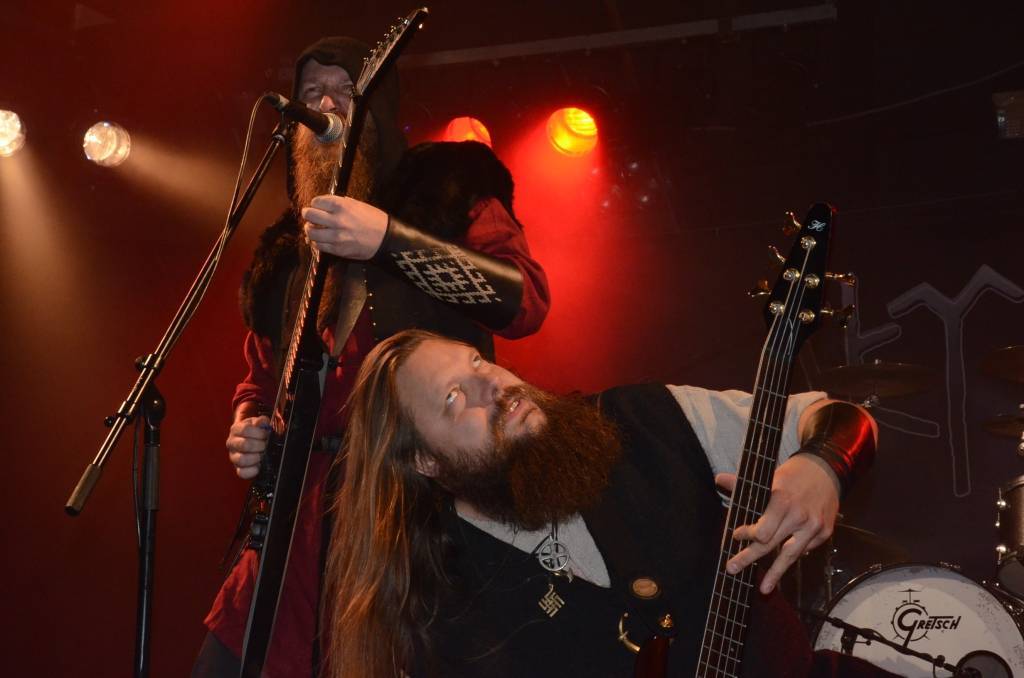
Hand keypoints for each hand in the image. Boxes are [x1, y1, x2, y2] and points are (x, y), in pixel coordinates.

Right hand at [226, 415, 270, 479]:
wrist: (252, 441)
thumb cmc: (256, 431)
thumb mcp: (259, 423)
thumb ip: (262, 421)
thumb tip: (262, 423)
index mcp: (236, 429)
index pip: (245, 430)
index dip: (259, 433)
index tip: (266, 435)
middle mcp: (232, 443)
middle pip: (244, 445)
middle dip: (259, 445)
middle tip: (265, 445)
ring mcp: (234, 457)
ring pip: (242, 460)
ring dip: (256, 458)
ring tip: (262, 455)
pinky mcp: (238, 469)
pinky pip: (242, 473)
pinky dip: (253, 471)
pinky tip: (259, 465)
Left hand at [301, 195, 388, 259]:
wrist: (385, 239)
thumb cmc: (374, 220)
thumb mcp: (358, 205)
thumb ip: (340, 204)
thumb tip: (325, 205)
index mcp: (342, 206)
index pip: (316, 202)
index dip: (315, 203)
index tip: (316, 205)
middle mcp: (336, 220)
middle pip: (310, 215)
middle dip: (307, 214)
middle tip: (308, 215)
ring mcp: (336, 236)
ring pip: (311, 232)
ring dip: (310, 229)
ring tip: (312, 228)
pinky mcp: (338, 250)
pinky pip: (319, 245)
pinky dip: (317, 242)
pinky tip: (320, 239)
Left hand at [715, 454, 838, 593]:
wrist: (826, 470)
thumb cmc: (793, 475)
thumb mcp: (769, 476)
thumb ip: (743, 484)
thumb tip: (719, 479)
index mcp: (783, 500)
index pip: (762, 528)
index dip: (747, 534)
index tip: (735, 536)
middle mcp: (799, 516)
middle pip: (770, 544)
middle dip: (749, 557)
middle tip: (732, 568)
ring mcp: (813, 527)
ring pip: (790, 555)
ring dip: (775, 573)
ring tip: (763, 588)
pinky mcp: (824, 533)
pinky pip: (804, 550)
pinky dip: (792, 556)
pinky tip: (782, 566)